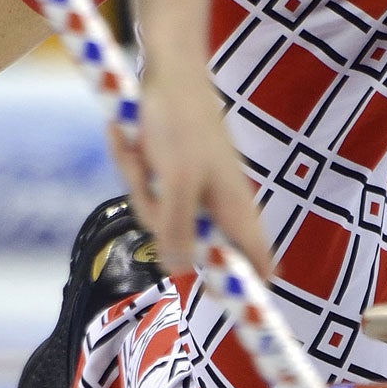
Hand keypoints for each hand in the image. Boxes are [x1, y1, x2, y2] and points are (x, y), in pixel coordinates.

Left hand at [108, 61, 271, 278]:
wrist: (164, 67)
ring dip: (138, 182)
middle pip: (187, 245)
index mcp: (234, 207)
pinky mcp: (170, 170)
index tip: (243, 320)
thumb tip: (181, 269)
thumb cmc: (177, 121)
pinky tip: (128, 138)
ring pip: (157, 213)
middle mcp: (218, 201)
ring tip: (139, 148)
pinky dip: (132, 164)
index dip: (252, 290)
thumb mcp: (175, 183)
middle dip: (156, 216)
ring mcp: (193, 185)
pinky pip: (144, 185)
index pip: (259, 263)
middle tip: (150, 182)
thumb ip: (179, 230)